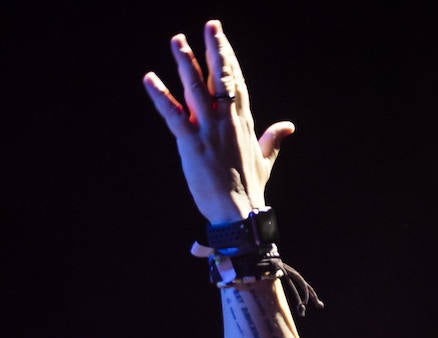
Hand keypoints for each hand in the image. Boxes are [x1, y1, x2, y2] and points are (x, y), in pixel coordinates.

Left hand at [142, 19, 293, 224]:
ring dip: (185, 62)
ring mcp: (209, 130)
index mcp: (243, 122)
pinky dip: (160, 96)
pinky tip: (149, 79)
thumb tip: (288, 126)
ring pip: (196, 88)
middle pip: (221, 76)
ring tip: (177, 40)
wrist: (240, 212)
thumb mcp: (265, 160)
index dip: (229, 58)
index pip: (236, 82)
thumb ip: (273, 139)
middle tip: (209, 25)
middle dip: (215, 48)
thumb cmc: (250, 189)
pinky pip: (173, 114)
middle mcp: (227, 120)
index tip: (222, 38)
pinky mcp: (192, 144)